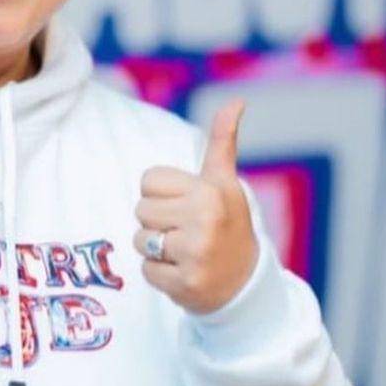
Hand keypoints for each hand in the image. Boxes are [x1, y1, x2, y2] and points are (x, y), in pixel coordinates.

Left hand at [132, 99, 258, 314]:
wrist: (246, 284)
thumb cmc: (228, 224)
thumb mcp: (226, 182)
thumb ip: (223, 142)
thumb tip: (236, 100)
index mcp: (210, 190)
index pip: (148, 181)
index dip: (163, 194)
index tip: (188, 205)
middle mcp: (204, 220)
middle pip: (140, 210)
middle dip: (158, 221)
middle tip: (188, 231)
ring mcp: (195, 254)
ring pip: (139, 241)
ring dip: (156, 249)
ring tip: (185, 251)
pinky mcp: (185, 284)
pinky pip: (146, 271)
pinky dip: (160, 274)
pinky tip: (184, 272)